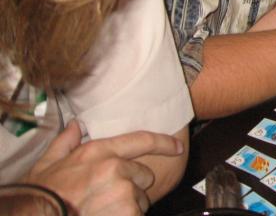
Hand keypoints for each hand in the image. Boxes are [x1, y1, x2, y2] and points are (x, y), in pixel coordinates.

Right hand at [25, 121, 183, 215]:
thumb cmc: (41, 195)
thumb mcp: (48, 164)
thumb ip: (66, 142)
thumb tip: (77, 125)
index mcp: (98, 152)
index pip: (142, 140)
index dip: (164, 142)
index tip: (177, 146)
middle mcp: (114, 168)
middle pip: (143, 176)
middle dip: (133, 187)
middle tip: (109, 197)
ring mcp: (122, 191)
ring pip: (140, 199)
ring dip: (128, 207)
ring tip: (103, 211)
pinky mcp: (127, 212)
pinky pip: (136, 215)